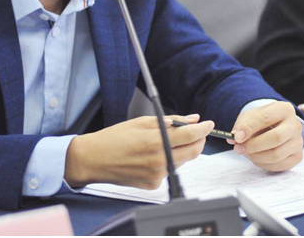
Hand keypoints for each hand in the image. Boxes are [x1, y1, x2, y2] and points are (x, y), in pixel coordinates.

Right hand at [65, 114, 213, 188]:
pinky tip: (153, 155)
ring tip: (165, 141)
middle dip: (198, 140)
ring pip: (182, 161)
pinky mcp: (153, 184)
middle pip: (193, 151)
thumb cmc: (114, 138)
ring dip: (182, 150)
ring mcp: (157, 175)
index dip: (203, 129)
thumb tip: (192, 119)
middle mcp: (159, 160)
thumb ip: (170, 121)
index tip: (209, 123)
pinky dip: (168, 160)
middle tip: (195, 131)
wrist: (95, 159)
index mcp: (155, 141)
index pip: (190, 135)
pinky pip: (169, 170)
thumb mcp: (141, 122)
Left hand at [227, 102, 302, 171]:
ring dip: (257, 157)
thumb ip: (241, 125)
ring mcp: (298, 142)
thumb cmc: (262, 119)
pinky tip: (255, 158)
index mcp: (283, 109)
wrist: (276, 125)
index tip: (237, 137)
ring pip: (277, 154)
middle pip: (275, 138)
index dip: (249, 129)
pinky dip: (264, 164)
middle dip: (253, 146)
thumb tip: (233, 139)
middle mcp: (295, 125)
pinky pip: (280, 165)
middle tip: (238, 148)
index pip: (265, 118)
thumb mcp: (250, 116)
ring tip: (245, 153)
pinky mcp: (298, 156)